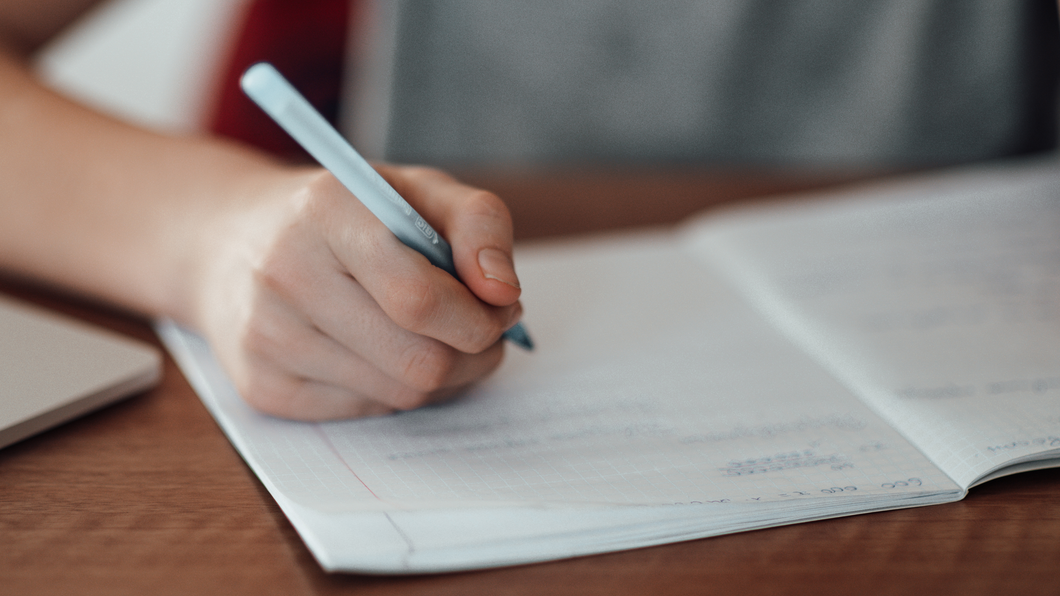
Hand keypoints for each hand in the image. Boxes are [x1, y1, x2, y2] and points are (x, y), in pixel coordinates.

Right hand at [190, 164, 522, 419]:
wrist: (228, 242)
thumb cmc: (344, 215)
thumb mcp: (416, 190)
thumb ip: (479, 224)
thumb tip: (504, 294)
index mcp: (327, 211)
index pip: (419, 299)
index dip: (480, 317)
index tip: (500, 307)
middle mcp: (285, 274)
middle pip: (419, 361)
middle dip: (474, 354)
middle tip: (483, 331)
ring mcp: (266, 337)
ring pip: (401, 395)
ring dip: (442, 375)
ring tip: (435, 336)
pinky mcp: (262, 387)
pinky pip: (367, 412)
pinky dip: (395, 390)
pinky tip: (384, 352)